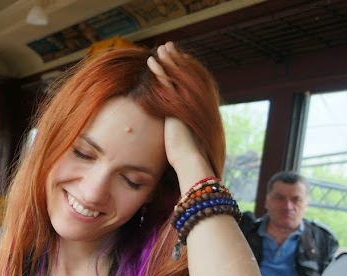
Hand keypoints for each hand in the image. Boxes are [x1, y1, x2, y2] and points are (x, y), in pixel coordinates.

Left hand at [147, 42, 213, 183]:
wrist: (190, 159)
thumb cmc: (185, 157)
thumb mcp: (181, 139)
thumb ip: (179, 132)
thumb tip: (175, 137)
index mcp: (195, 106)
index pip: (189, 82)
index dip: (182, 69)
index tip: (176, 59)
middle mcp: (193, 100)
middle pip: (184, 73)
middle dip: (175, 59)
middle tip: (168, 46)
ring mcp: (185, 102)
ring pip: (176, 75)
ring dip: (167, 60)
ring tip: (160, 48)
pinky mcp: (176, 104)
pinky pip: (166, 82)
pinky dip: (159, 71)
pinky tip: (151, 61)